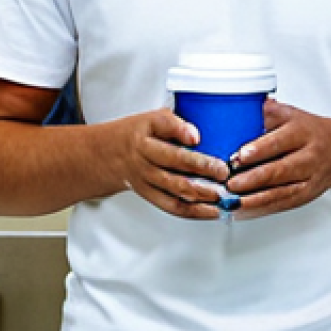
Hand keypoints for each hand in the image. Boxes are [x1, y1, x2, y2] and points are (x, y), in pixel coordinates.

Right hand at [111, 108, 229, 219]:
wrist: (108, 155)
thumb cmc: (136, 134)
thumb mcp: (151, 119)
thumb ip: (174, 124)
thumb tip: (195, 136)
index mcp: (145, 135)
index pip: (163, 128)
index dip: (181, 132)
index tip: (197, 137)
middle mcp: (145, 158)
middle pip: (174, 163)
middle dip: (202, 168)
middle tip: (222, 171)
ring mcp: (147, 179)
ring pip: (175, 189)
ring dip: (201, 194)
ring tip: (221, 194)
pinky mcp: (150, 195)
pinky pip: (173, 206)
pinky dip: (194, 211)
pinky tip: (211, 210)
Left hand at [225, 99, 330, 217]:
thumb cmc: (306, 130)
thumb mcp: (288, 113)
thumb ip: (265, 112)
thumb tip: (238, 109)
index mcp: (302, 132)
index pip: (280, 141)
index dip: (259, 149)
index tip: (240, 155)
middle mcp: (308, 156)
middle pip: (281, 170)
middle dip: (254, 178)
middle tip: (231, 182)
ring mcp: (309, 178)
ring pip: (281, 192)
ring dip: (255, 199)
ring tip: (234, 200)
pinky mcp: (305, 195)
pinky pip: (282, 204)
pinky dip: (261, 209)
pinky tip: (244, 210)